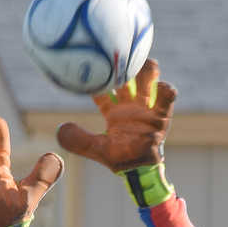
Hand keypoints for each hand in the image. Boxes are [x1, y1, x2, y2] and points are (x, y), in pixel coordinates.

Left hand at [57, 58, 175, 171]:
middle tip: (118, 54)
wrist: (139, 172)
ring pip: (148, 79)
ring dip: (147, 70)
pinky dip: (167, 91)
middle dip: (123, 63)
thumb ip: (79, 141)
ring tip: (145, 66)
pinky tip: (162, 87)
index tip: (89, 65)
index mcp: (112, 110)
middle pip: (127, 75)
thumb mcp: (96, 149)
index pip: (102, 87)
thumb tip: (60, 129)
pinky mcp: (161, 116)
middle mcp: (129, 104)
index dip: (96, 77)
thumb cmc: (118, 159)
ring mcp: (146, 108)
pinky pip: (167, 99)